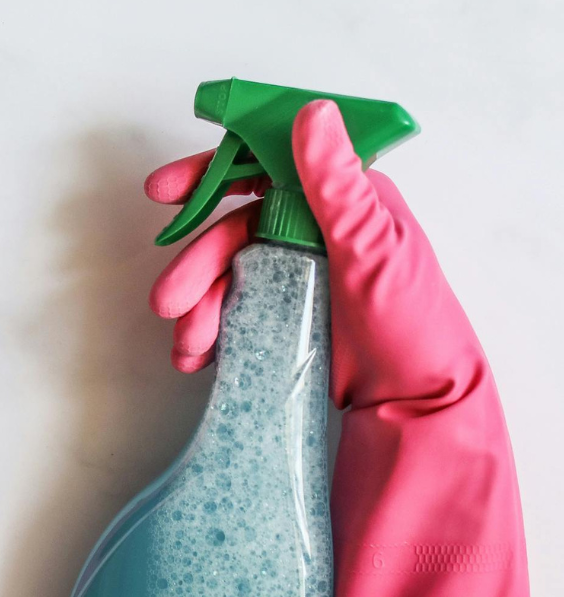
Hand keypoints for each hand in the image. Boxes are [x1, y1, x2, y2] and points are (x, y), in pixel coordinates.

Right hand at [145, 101, 535, 596]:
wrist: (428, 479)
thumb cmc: (419, 377)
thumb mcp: (385, 279)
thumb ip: (345, 202)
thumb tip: (311, 117)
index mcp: (366, 231)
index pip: (288, 175)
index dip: (225, 173)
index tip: (169, 192)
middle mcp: (338, 265)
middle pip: (250, 229)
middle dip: (199, 253)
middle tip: (169, 293)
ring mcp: (313, 312)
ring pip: (234, 280)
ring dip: (197, 298)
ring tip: (182, 339)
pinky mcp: (291, 358)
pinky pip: (236, 326)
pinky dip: (208, 334)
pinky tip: (196, 359)